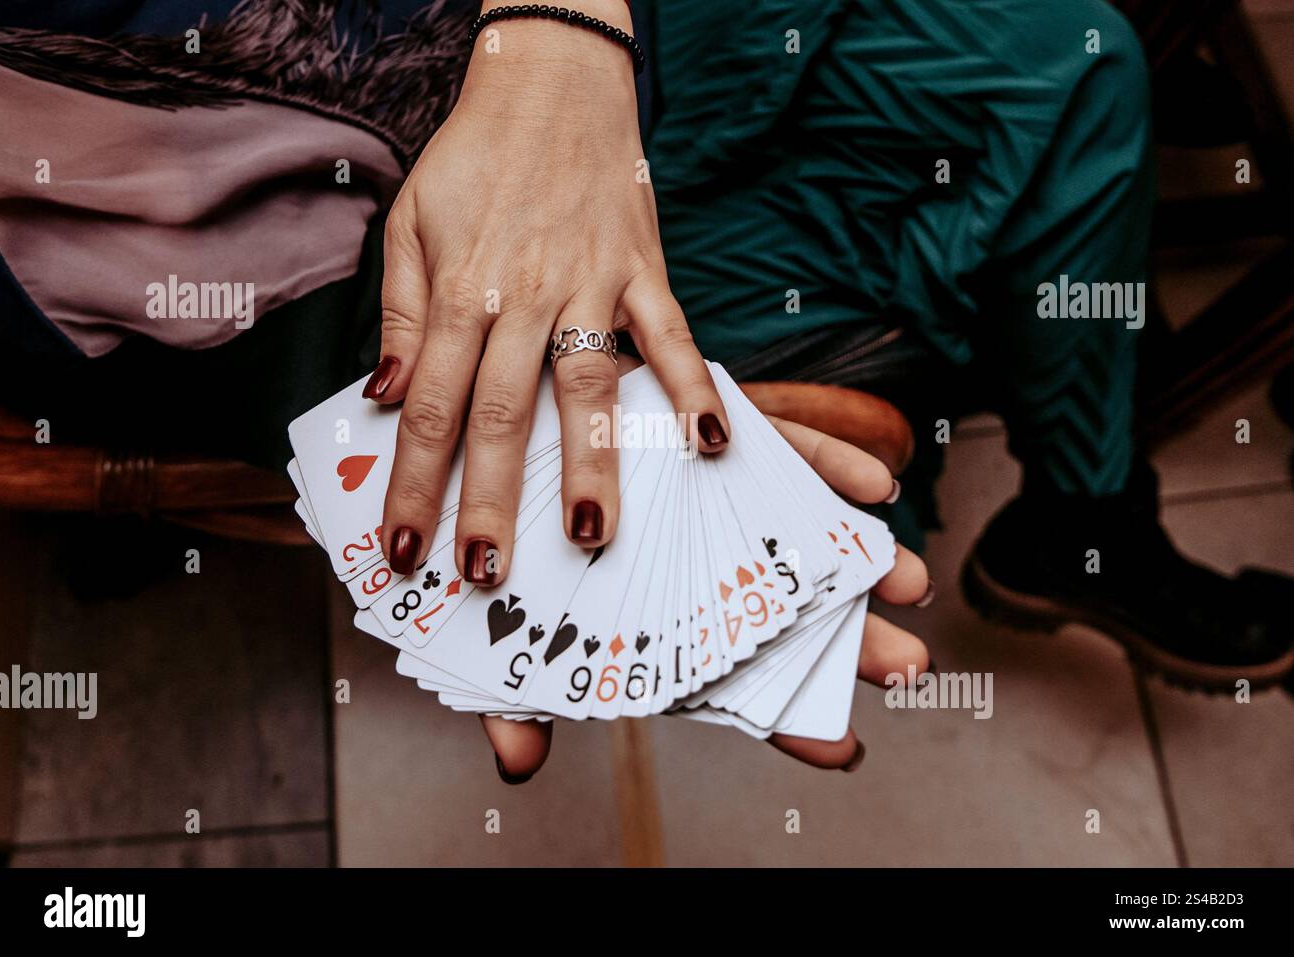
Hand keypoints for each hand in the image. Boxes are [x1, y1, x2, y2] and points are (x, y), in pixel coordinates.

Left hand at [370, 0, 729, 582]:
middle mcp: (521, 297)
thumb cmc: (475, 157)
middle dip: (488, 501)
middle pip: (498, 414)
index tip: (402, 547)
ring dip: (589, 463)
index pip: (427, 406)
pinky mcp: (641, 272)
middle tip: (484, 573)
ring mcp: (588, 285)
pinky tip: (709, 444)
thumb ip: (397, 312)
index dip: (413, 482)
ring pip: (585, 386)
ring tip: (589, 535)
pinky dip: (693, 386)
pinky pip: (671, 335)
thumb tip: (382, 393)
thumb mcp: (410, 223)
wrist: (551, 81)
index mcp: (458, 292)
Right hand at [481, 358, 931, 781]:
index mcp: (652, 621)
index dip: (784, 718)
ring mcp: (711, 490)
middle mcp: (693, 561)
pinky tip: (875, 485)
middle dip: (847, 642)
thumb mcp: (489, 614)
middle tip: (904, 666)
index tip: (841, 748)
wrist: (469, 422)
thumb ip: (512, 686)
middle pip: (780, 611)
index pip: (729, 684)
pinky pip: (782, 441)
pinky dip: (829, 461)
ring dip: (856, 556)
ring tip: (907, 583)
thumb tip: (518, 766)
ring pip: (795, 531)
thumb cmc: (486, 531)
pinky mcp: (713, 418)